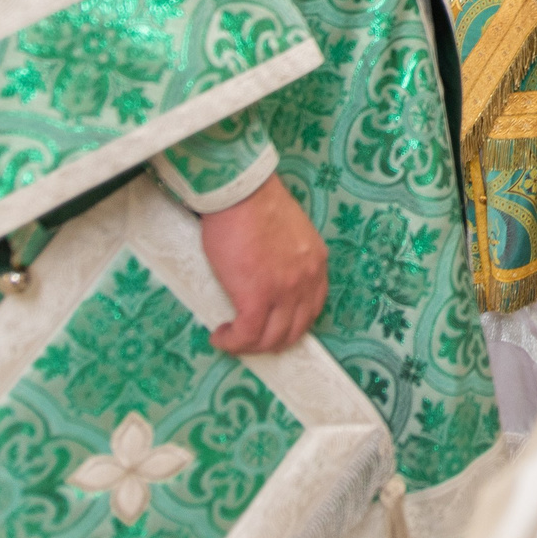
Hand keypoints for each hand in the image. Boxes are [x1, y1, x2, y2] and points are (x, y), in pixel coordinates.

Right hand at [200, 173, 328, 354]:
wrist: (242, 192)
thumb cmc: (255, 203)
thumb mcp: (289, 232)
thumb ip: (287, 257)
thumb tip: (268, 274)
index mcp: (316, 262)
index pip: (313, 307)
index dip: (292, 323)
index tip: (273, 325)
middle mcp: (306, 279)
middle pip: (295, 329)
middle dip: (272, 341)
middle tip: (250, 339)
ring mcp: (284, 290)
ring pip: (272, 338)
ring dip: (250, 345)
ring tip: (231, 338)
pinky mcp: (256, 296)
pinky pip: (247, 334)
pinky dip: (233, 342)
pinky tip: (220, 336)